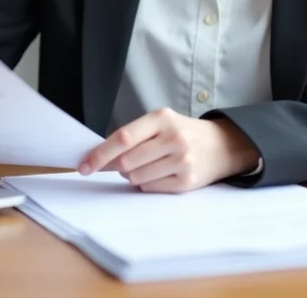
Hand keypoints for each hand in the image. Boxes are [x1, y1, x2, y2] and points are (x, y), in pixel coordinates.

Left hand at [77, 108, 259, 192]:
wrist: (223, 145)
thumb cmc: (183, 133)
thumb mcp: (161, 123)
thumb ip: (133, 136)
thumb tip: (99, 158)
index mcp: (162, 118)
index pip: (123, 137)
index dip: (100, 153)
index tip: (83, 166)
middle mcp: (174, 138)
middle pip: (126, 162)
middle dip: (118, 167)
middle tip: (126, 163)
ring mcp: (182, 161)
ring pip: (136, 178)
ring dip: (133, 175)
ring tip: (151, 165)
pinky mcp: (187, 182)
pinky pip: (150, 188)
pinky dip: (147, 184)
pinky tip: (161, 174)